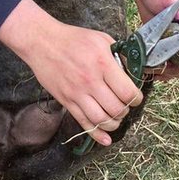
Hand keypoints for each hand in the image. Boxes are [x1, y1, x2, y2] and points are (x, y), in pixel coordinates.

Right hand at [0, 0, 142, 146]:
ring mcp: (77, 93)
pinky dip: (96, 135)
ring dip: (113, 124)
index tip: (135, 97)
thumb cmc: (73, 39)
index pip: (127, 92)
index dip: (136, 98)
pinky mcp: (66, 101)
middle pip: (116, 109)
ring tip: (115, 118)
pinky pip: (83, 123)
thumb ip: (118, 56)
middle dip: (125, 111)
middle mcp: (91, 81)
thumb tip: (132, 72)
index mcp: (103, 63)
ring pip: (101, 120)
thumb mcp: (102, 39)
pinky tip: (105, 140)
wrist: (42, 42)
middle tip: (124, 106)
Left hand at [125, 0, 178, 81]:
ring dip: (161, 71)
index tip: (170, 68)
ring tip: (149, 71)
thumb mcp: (177, 2)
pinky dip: (152, 64)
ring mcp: (169, 40)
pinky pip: (157, 57)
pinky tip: (144, 66)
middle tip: (156, 72)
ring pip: (169, 64)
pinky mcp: (157, 39)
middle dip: (171, 72)